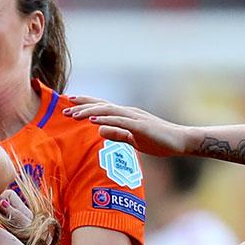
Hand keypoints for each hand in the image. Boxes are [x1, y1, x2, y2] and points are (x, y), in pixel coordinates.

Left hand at [63, 99, 188, 156]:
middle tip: (64, 108)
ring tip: (74, 114)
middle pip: (101, 105)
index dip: (86, 104)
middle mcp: (128, 112)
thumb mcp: (132, 139)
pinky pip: (120, 121)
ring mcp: (134, 118)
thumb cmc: (158, 141)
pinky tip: (94, 121)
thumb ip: (117, 134)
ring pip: (108, 111)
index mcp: (125, 115)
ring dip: (90, 111)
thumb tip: (100, 130)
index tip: (69, 103)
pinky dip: (106, 120)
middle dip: (82, 106)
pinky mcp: (141, 126)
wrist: (180, 141)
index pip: (102, 107)